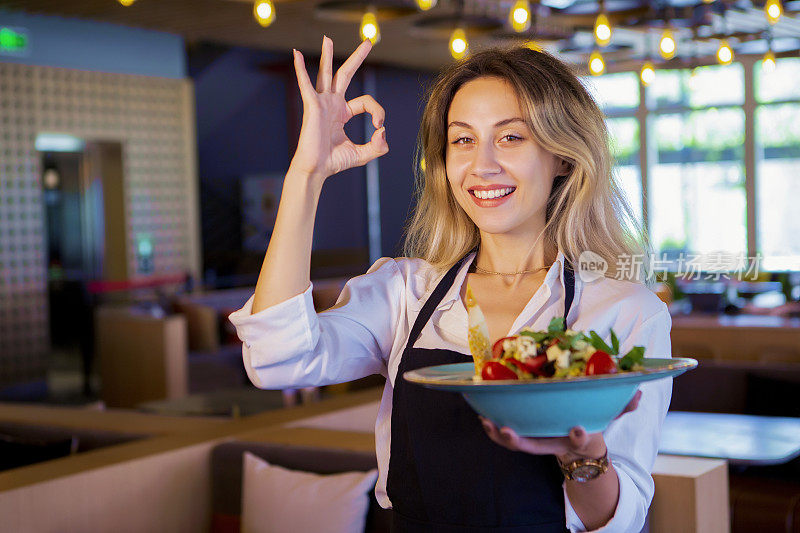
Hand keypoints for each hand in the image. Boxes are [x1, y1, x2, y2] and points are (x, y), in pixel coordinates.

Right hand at [290, 36, 388, 181]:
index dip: (378, 111)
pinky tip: (296, 54)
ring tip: (328, 39)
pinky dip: (300, 69)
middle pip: (344, 75)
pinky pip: (306, 84)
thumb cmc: (333, 162)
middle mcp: (331, 104)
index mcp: (342, 112)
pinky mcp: (312, 106)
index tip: (379, 127)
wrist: (316, 170)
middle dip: (357, 58)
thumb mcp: (362, 154)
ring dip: (327, 55)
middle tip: (368, 42)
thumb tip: (383, 132)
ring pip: (325, 74)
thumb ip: (378, 146)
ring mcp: (321, 103)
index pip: (366, 102)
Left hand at [479, 389, 641, 462]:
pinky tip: (482, 413)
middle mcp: (555, 442)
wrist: (578, 448)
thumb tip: (637, 392)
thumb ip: (622, 405)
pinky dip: (494, 428)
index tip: (578, 427)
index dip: (580, 435)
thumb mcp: (608, 416)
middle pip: (536, 447)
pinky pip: (507, 436)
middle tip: (507, 430)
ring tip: (487, 422)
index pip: (581, 439)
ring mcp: (539, 441)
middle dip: (520, 441)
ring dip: (500, 435)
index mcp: (578, 437)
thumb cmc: (591, 423)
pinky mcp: (526, 437)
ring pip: (517, 444)